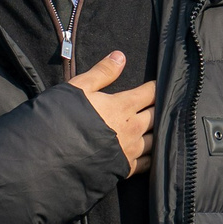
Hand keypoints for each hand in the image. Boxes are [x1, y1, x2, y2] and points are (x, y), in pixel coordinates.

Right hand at [69, 52, 155, 174]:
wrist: (55, 154)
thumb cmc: (64, 118)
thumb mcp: (79, 88)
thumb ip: (102, 72)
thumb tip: (121, 56)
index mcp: (123, 106)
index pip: (149, 93)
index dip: (157, 87)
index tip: (162, 84)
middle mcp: (132, 128)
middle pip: (156, 115)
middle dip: (161, 108)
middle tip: (167, 104)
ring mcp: (130, 149)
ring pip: (156, 139)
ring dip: (159, 131)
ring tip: (163, 127)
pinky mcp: (126, 168)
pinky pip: (148, 162)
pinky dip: (154, 155)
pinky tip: (154, 153)